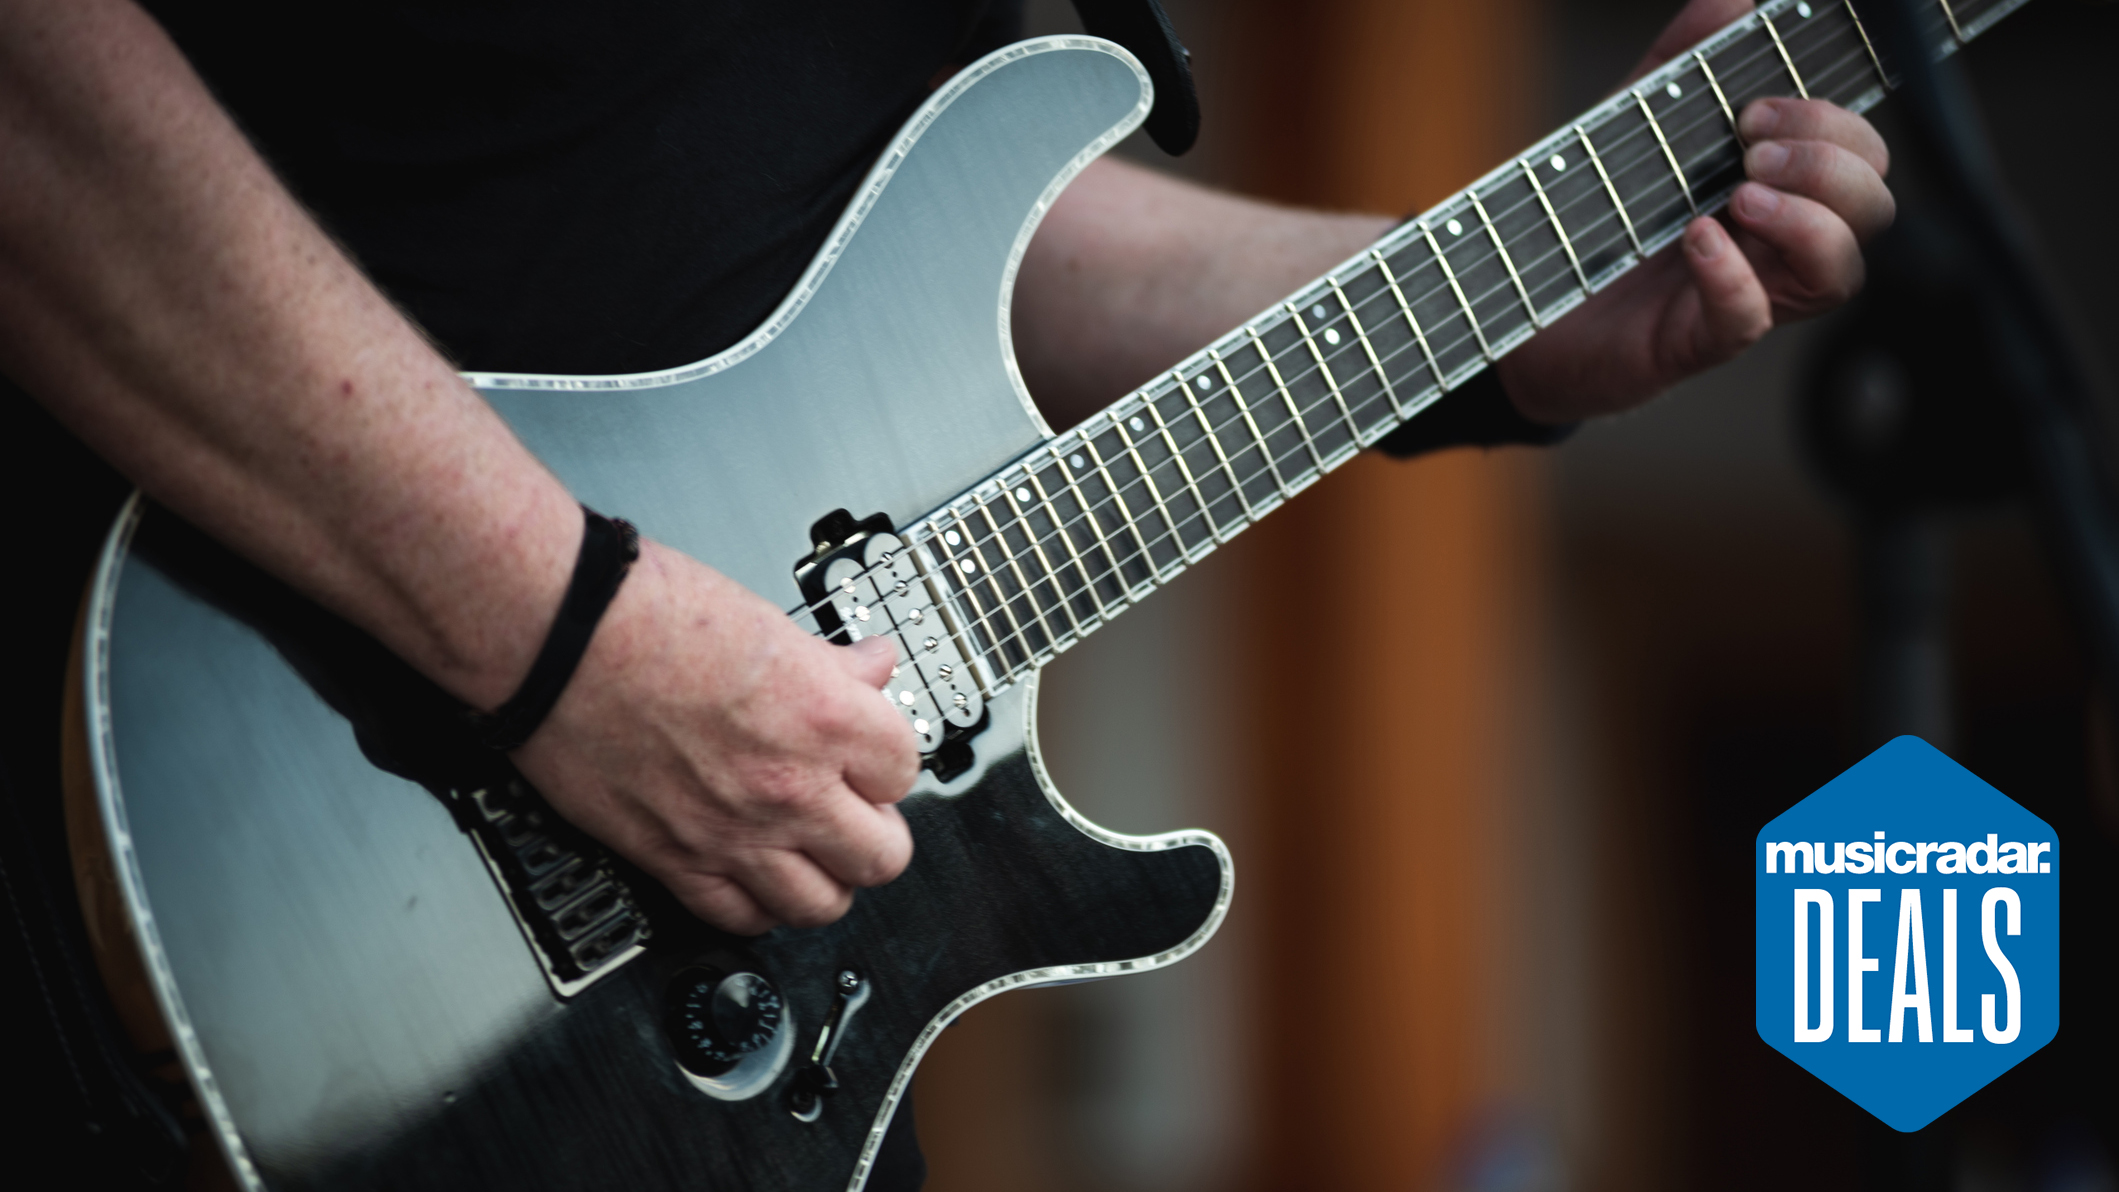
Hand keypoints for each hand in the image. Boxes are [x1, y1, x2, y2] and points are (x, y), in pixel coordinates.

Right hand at [511, 540, 919, 934]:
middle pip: (882, 856)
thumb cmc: (644, 612)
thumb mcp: (767, 621)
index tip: (872, 756)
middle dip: (876, 833)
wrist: (553, 635)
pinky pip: (742, 917)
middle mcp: (787, 785)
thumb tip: (871, 669)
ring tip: (812, 850)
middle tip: (856, 810)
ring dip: (826, 879)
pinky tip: (756, 876)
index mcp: (823, 716)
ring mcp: (732, 832)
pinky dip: (758, 904)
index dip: (889, 761)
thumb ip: (830, 664)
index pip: (905, 770)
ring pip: (823, 904)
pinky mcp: (672, 858)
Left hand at [1497, 0, 1894, 422]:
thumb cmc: (1599, 210)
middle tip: (1750, 149)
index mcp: (1784, 185)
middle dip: (1828, 164)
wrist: (1524, 289)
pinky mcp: (1700, 340)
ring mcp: (1751, 294)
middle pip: (1873, 205)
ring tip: (1741, 195)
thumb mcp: (1637, 121)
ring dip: (1807, 222)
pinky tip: (1698, 240)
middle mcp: (1782, 242)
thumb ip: (1684, 61)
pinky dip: (1734, 276)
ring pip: (1840, 271)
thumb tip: (1732, 3)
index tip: (1755, 105)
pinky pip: (1750, 320)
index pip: (1861, 152)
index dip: (1834, 122)